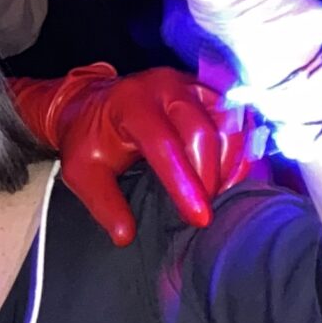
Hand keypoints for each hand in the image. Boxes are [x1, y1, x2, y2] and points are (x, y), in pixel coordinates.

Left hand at [14, 65, 250, 248]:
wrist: (92, 103)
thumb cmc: (89, 138)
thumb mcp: (81, 171)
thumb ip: (103, 202)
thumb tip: (125, 236)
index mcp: (132, 104)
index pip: (165, 145)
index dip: (185, 184)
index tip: (199, 218)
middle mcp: (166, 87)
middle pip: (203, 131)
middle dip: (209, 177)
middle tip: (203, 211)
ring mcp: (191, 86)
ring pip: (228, 124)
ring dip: (229, 164)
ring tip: (215, 195)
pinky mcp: (209, 92)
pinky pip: (237, 121)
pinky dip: (239, 151)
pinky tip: (229, 178)